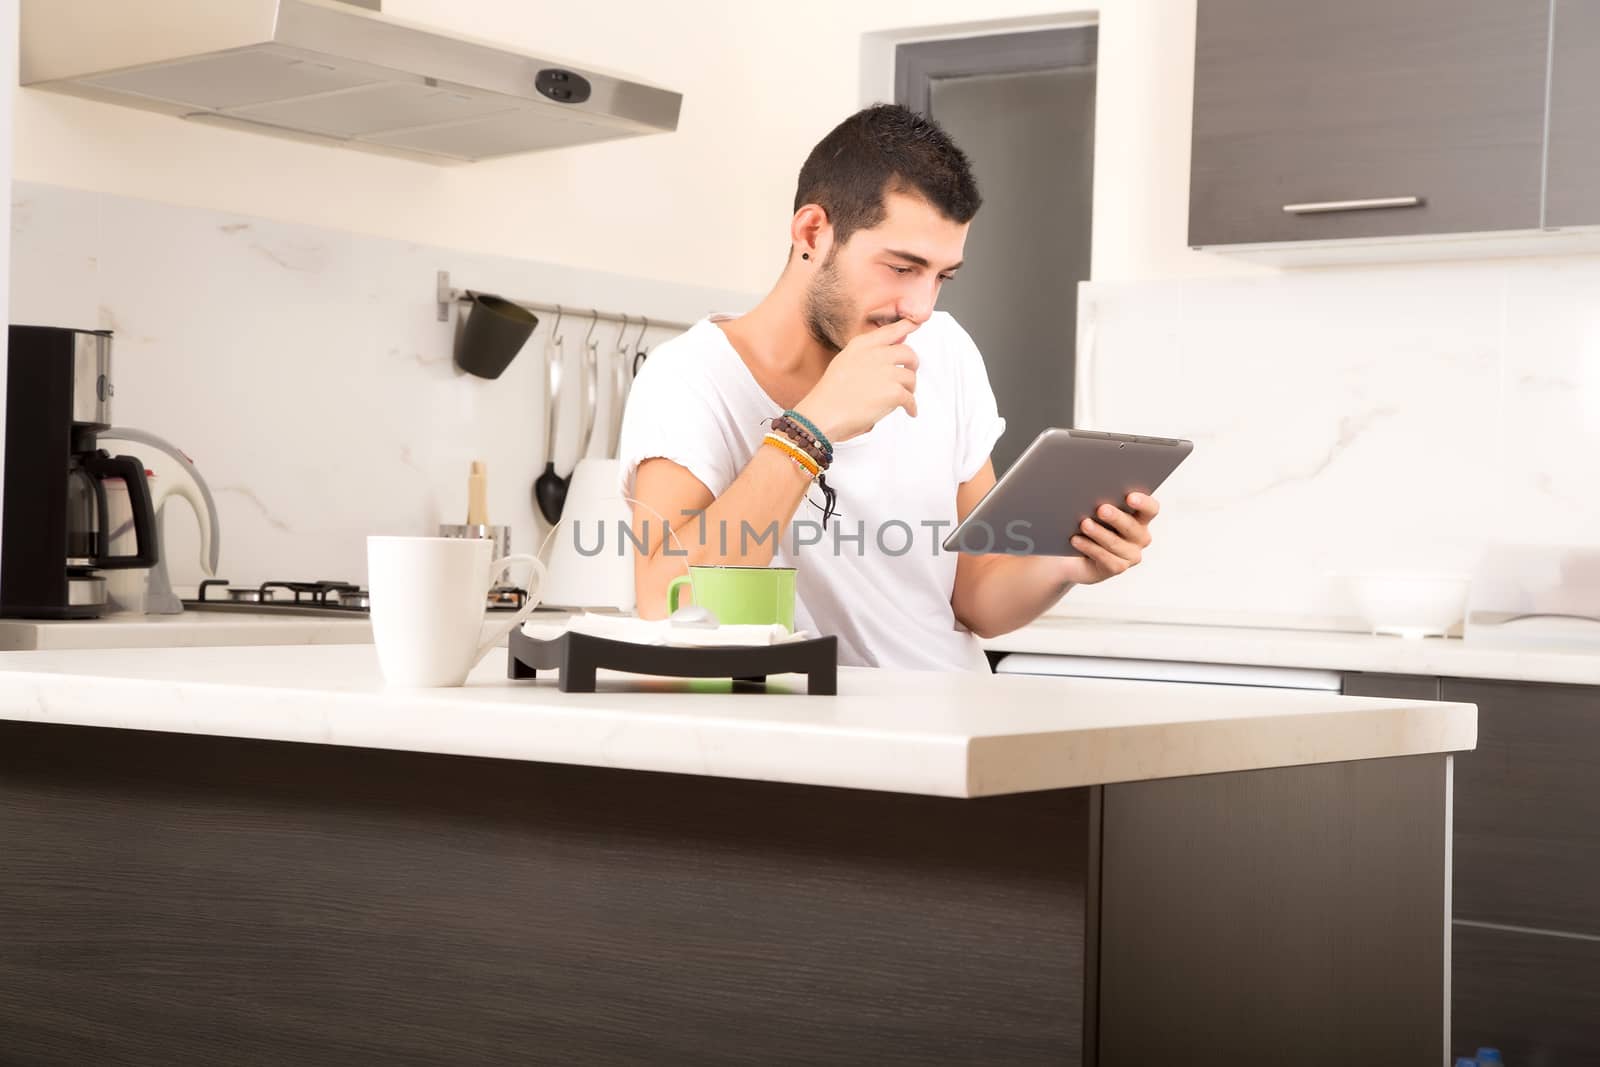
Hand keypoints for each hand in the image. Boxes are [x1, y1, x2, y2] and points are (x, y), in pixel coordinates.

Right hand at [792, 318, 919, 442]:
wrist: (823, 414)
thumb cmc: (830, 394)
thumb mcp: (844, 362)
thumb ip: (867, 354)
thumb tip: (891, 352)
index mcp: (861, 344)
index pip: (891, 330)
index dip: (907, 326)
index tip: (916, 323)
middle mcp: (875, 354)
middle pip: (908, 353)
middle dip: (912, 365)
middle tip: (909, 375)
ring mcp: (885, 372)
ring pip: (911, 378)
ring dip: (910, 389)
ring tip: (903, 398)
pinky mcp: (893, 392)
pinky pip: (910, 398)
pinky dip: (912, 407)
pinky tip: (909, 411)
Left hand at [1055, 493, 1160, 586]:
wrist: (1074, 556)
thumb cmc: (1088, 524)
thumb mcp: (1094, 511)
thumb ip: (1100, 501)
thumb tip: (1092, 492)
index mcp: (1140, 517)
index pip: (1150, 508)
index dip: (1143, 502)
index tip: (1129, 497)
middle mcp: (1140, 536)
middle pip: (1132, 526)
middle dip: (1116, 517)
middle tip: (1101, 509)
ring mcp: (1131, 554)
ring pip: (1116, 543)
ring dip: (1099, 533)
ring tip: (1084, 524)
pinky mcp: (1117, 567)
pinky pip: (1105, 558)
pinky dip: (1089, 548)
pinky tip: (1076, 540)